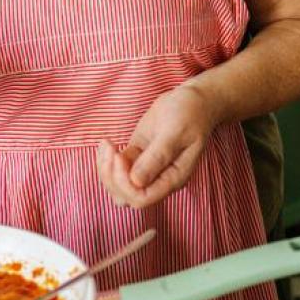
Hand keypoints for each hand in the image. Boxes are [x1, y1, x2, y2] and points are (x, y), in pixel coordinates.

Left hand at [95, 83, 219, 209]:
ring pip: (118, 185)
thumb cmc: (190, 114)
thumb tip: (136, 181)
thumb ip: (157, 157)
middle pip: (126, 196)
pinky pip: (116, 169)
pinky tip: (107, 142)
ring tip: (107, 145)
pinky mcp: (136, 156)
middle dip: (112, 177)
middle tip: (111, 150)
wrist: (193, 101)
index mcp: (173, 178)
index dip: (125, 184)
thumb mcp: (175, 132)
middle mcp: (159, 179)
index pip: (142, 198)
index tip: (121, 157)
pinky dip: (107, 159)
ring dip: (106, 169)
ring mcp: (146, 168)